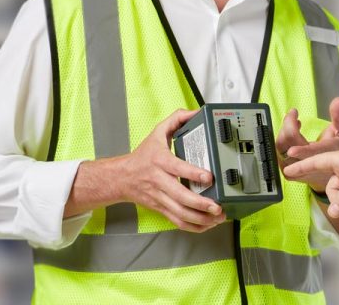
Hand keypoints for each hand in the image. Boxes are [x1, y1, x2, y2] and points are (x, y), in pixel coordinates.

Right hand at [119, 109, 225, 231]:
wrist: (121, 178)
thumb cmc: (143, 156)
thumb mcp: (157, 132)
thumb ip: (177, 119)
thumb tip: (196, 113)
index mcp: (160, 161)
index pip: (177, 168)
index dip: (192, 173)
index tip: (208, 176)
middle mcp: (160, 182)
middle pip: (180, 196)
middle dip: (200, 203)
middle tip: (217, 205)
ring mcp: (160, 198)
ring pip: (180, 213)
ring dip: (200, 218)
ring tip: (217, 217)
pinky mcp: (161, 209)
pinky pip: (177, 221)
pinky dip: (193, 226)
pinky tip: (207, 225)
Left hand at [276, 97, 338, 191]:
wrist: (329, 171)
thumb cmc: (335, 150)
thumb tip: (338, 101)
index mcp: (322, 156)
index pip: (308, 152)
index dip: (300, 146)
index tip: (295, 129)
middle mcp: (308, 165)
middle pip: (289, 145)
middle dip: (288, 125)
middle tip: (293, 114)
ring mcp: (296, 170)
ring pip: (281, 149)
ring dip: (284, 132)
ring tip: (293, 122)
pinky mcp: (288, 173)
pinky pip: (277, 154)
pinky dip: (282, 141)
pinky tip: (290, 134)